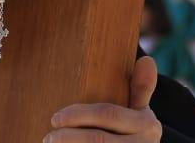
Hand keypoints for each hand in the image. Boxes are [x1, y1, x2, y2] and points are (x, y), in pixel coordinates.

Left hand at [45, 55, 161, 141]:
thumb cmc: (134, 135)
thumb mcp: (141, 113)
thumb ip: (141, 89)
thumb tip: (146, 59)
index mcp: (147, 125)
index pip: (108, 114)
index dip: (79, 115)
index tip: (55, 118)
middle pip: (99, 140)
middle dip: (69, 138)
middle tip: (48, 137)